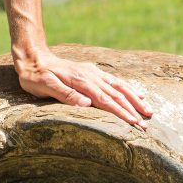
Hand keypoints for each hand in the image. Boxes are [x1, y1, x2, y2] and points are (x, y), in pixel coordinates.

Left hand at [15, 51, 151, 128]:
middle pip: (116, 95)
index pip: (105, 100)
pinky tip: (137, 94)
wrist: (33, 57)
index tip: (133, 123)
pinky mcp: (92, 72)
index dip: (120, 112)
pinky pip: (114, 81)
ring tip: (148, 111)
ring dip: (135, 99)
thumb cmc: (36, 76)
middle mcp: (91, 76)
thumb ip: (65, 94)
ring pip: (119, 87)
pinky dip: (128, 88)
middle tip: (146, 126)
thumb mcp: (44, 86)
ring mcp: (93, 73)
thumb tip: (86, 104)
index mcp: (81, 81)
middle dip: (132, 110)